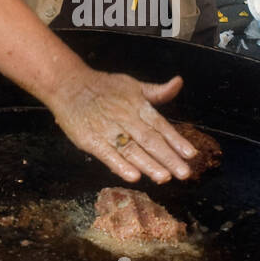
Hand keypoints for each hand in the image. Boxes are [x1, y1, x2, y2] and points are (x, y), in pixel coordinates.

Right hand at [46, 69, 196, 182]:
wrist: (68, 85)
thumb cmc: (102, 87)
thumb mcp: (132, 85)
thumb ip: (157, 91)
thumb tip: (178, 83)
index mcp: (137, 106)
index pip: (161, 125)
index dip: (176, 140)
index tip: (191, 154)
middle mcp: (125, 118)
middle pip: (150, 140)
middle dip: (168, 158)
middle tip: (184, 173)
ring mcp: (107, 130)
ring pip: (132, 150)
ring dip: (148, 164)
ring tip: (164, 177)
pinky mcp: (91, 140)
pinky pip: (107, 154)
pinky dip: (120, 165)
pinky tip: (133, 176)